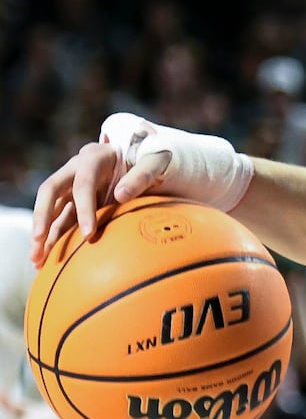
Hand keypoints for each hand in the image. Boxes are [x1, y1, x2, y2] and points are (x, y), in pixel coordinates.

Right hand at [31, 116, 168, 262]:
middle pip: (50, 191)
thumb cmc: (153, 159)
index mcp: (94, 157)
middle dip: (43, 217)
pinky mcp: (75, 201)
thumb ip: (142, 175)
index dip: (83, 208)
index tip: (88, 234)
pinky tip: (48, 259)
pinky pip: (60, 220)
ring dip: (42, 234)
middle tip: (39, 241)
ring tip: (37, 260)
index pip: (83, 184)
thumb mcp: (155, 161)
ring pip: (51, 210)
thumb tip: (121, 195)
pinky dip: (54, 238)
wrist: (148, 158)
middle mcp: (76, 169)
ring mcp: (73, 186)